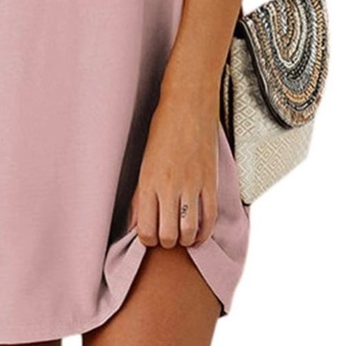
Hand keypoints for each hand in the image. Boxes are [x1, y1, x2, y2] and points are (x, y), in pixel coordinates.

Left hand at [127, 83, 219, 248]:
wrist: (188, 103)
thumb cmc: (163, 128)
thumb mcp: (145, 160)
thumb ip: (140, 194)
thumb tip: (135, 223)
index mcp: (148, 180)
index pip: (146, 230)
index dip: (147, 241)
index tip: (149, 237)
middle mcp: (169, 186)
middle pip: (168, 236)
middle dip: (166, 242)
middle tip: (166, 237)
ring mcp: (192, 184)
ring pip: (190, 230)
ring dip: (186, 240)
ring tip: (182, 237)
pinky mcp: (211, 181)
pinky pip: (210, 217)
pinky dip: (205, 232)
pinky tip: (200, 235)